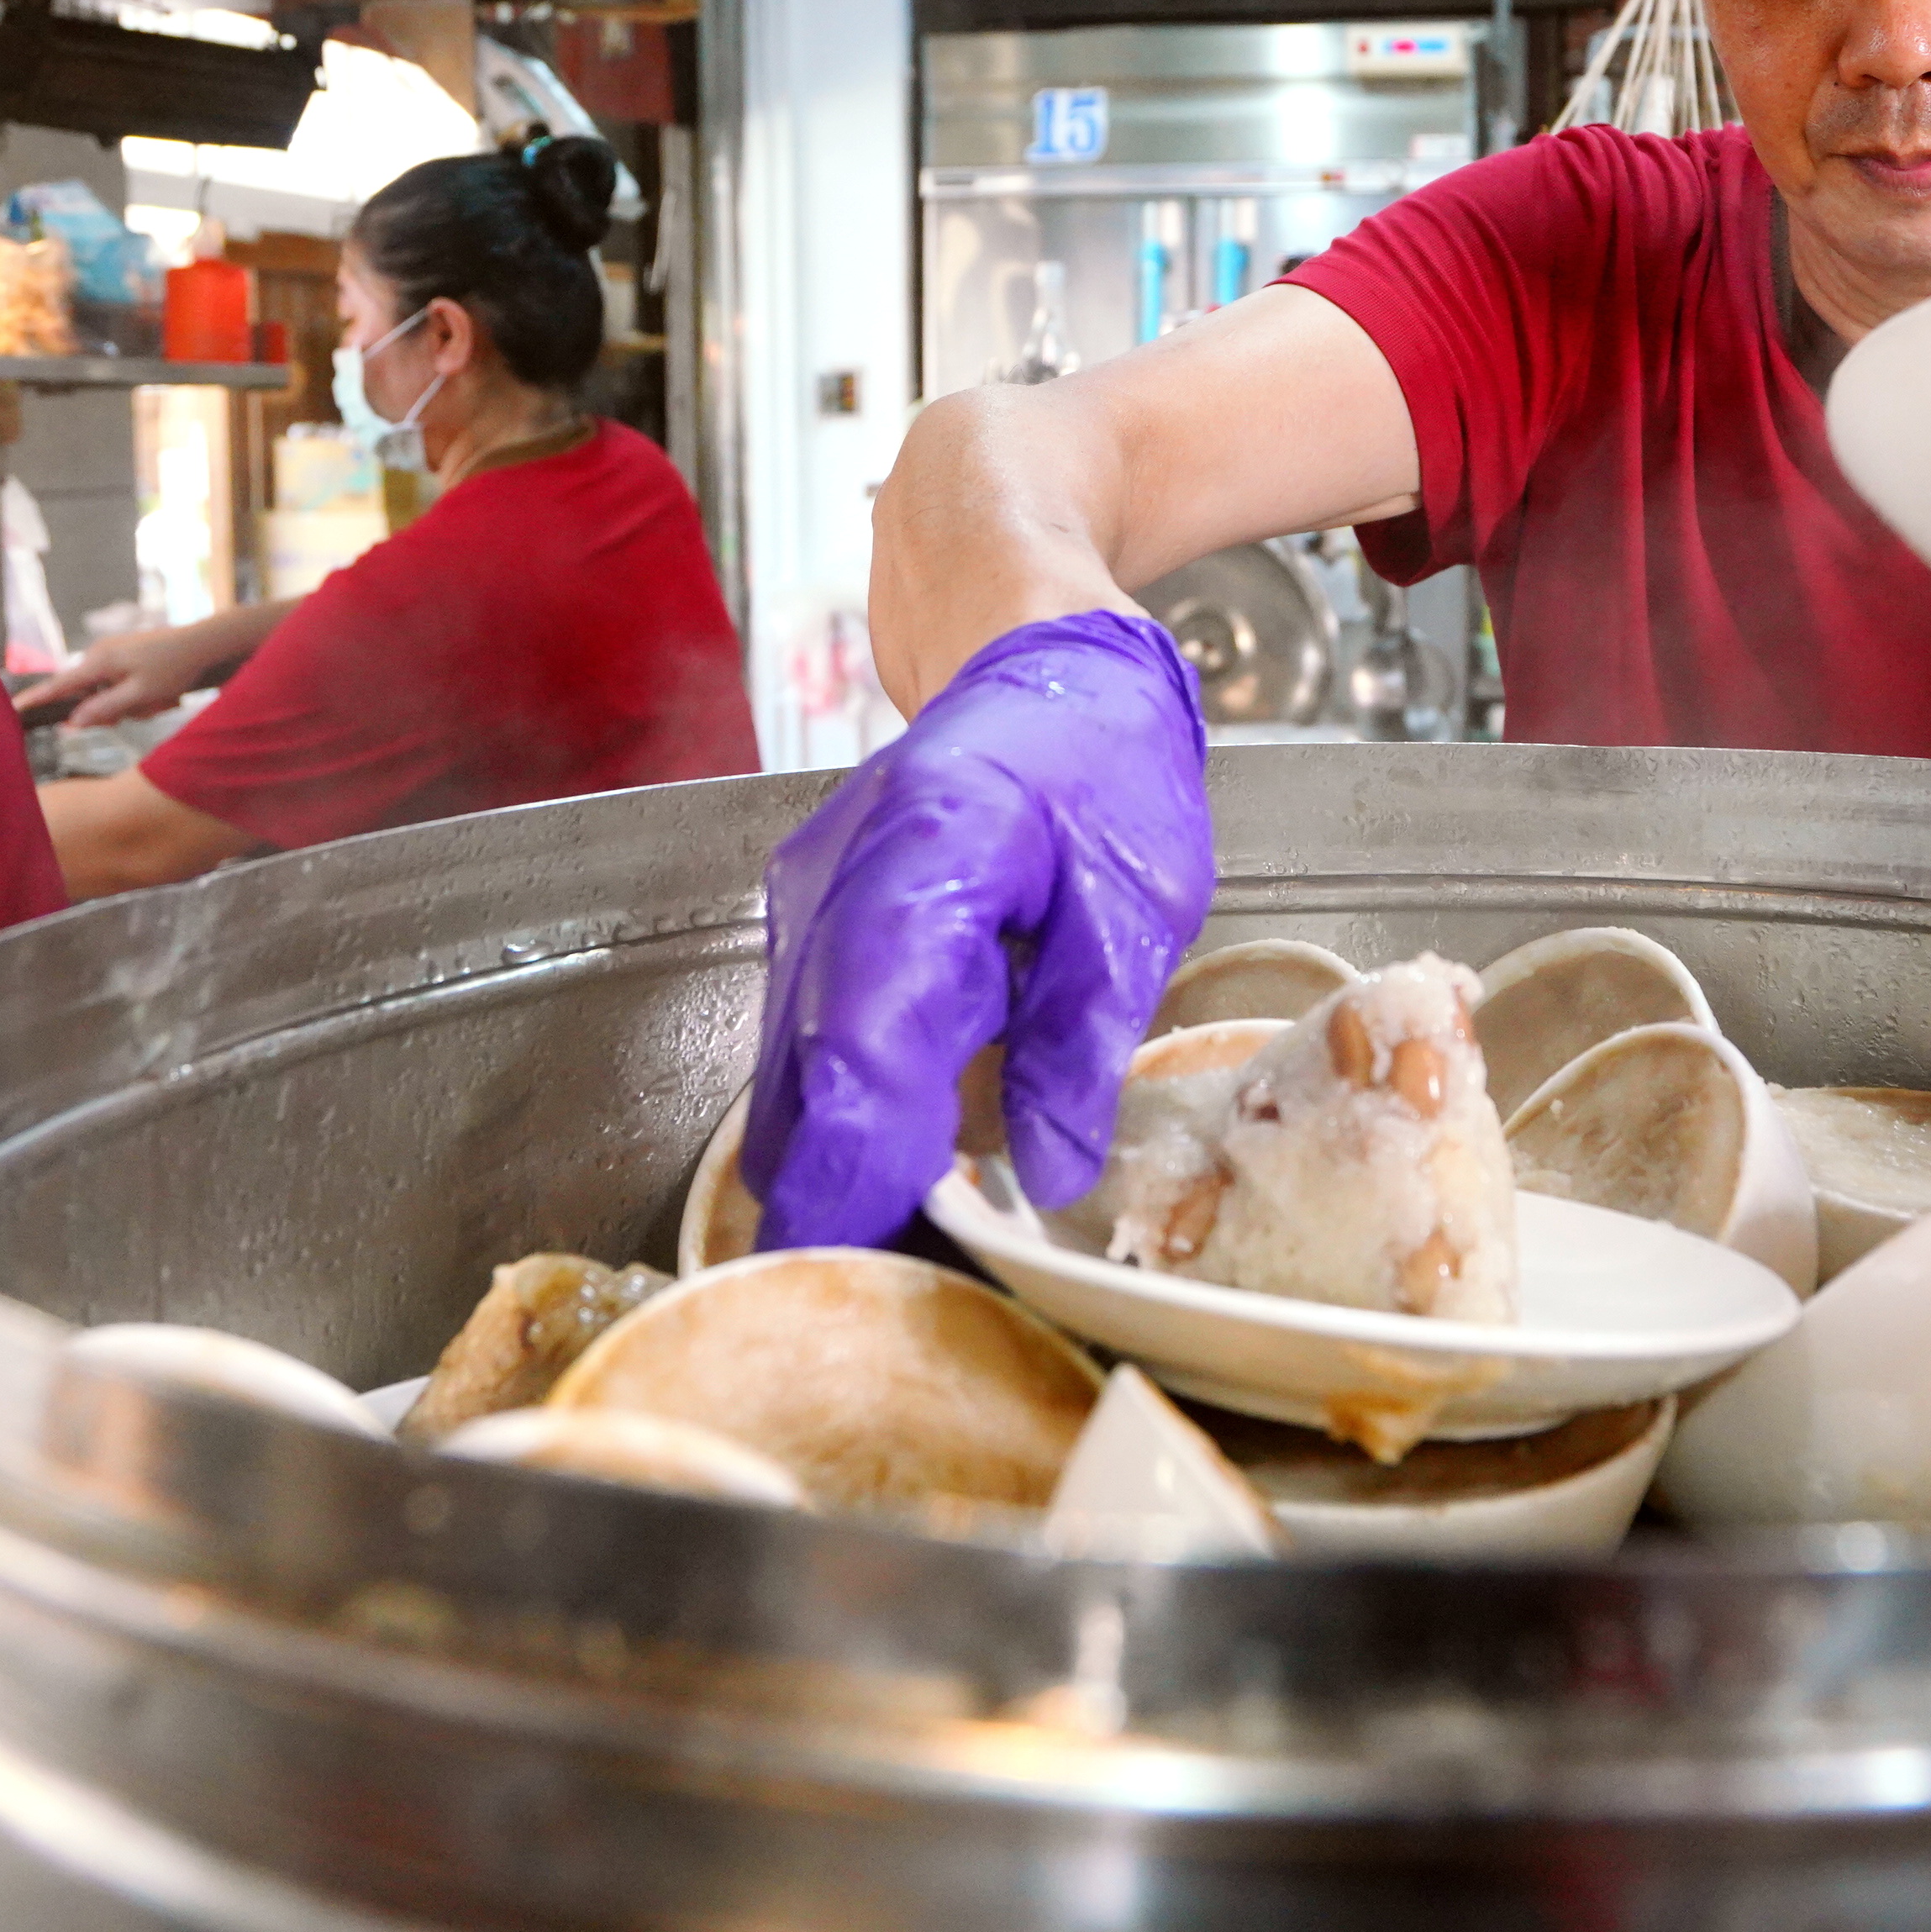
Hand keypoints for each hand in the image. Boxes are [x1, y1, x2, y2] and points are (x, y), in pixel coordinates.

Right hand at [17, 612, 248, 726]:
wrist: (203, 643)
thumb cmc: (173, 668)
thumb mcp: (139, 695)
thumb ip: (104, 709)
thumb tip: (72, 723)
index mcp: (98, 662)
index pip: (59, 686)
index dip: (36, 700)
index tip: (12, 710)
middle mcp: (100, 654)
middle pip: (87, 697)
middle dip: (112, 712)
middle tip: (143, 709)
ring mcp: (113, 654)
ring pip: (108, 695)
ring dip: (132, 706)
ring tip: (160, 699)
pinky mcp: (126, 656)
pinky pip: (121, 686)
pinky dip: (139, 696)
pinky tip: (162, 693)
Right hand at [744, 613, 1212, 1250]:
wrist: (1036, 648)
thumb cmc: (1098, 754)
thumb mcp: (1137, 898)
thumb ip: (1085, 1035)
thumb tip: (1048, 1171)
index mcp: (931, 858)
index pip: (867, 1038)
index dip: (854, 1158)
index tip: (848, 1254)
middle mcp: (841, 876)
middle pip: (806, 1065)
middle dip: (831, 1182)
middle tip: (870, 1283)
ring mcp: (811, 894)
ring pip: (793, 1058)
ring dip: (835, 1146)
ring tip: (889, 1234)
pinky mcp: (812, 916)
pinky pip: (808, 1031)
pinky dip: (841, 1099)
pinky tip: (889, 1151)